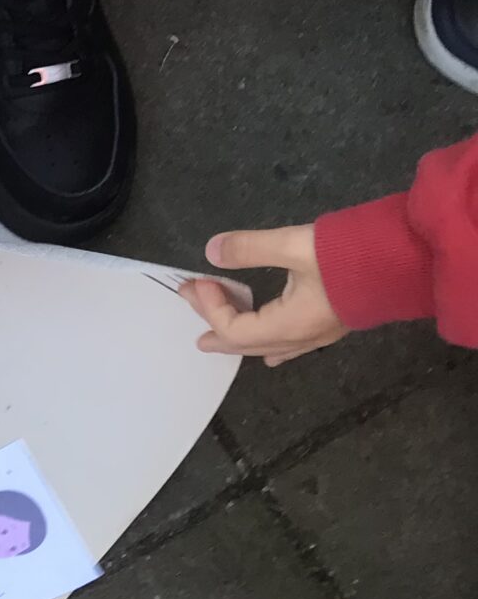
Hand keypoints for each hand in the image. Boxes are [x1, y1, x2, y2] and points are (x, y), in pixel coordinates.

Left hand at [181, 225, 345, 365]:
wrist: (407, 262)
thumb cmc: (350, 256)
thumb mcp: (295, 245)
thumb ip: (251, 248)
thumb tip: (212, 251)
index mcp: (288, 325)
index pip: (234, 328)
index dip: (210, 306)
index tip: (198, 280)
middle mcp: (301, 338)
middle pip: (246, 344)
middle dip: (215, 326)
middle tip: (191, 315)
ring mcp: (319, 335)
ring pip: (268, 346)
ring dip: (239, 338)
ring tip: (215, 336)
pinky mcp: (332, 325)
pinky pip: (290, 346)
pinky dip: (268, 344)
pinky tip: (269, 352)